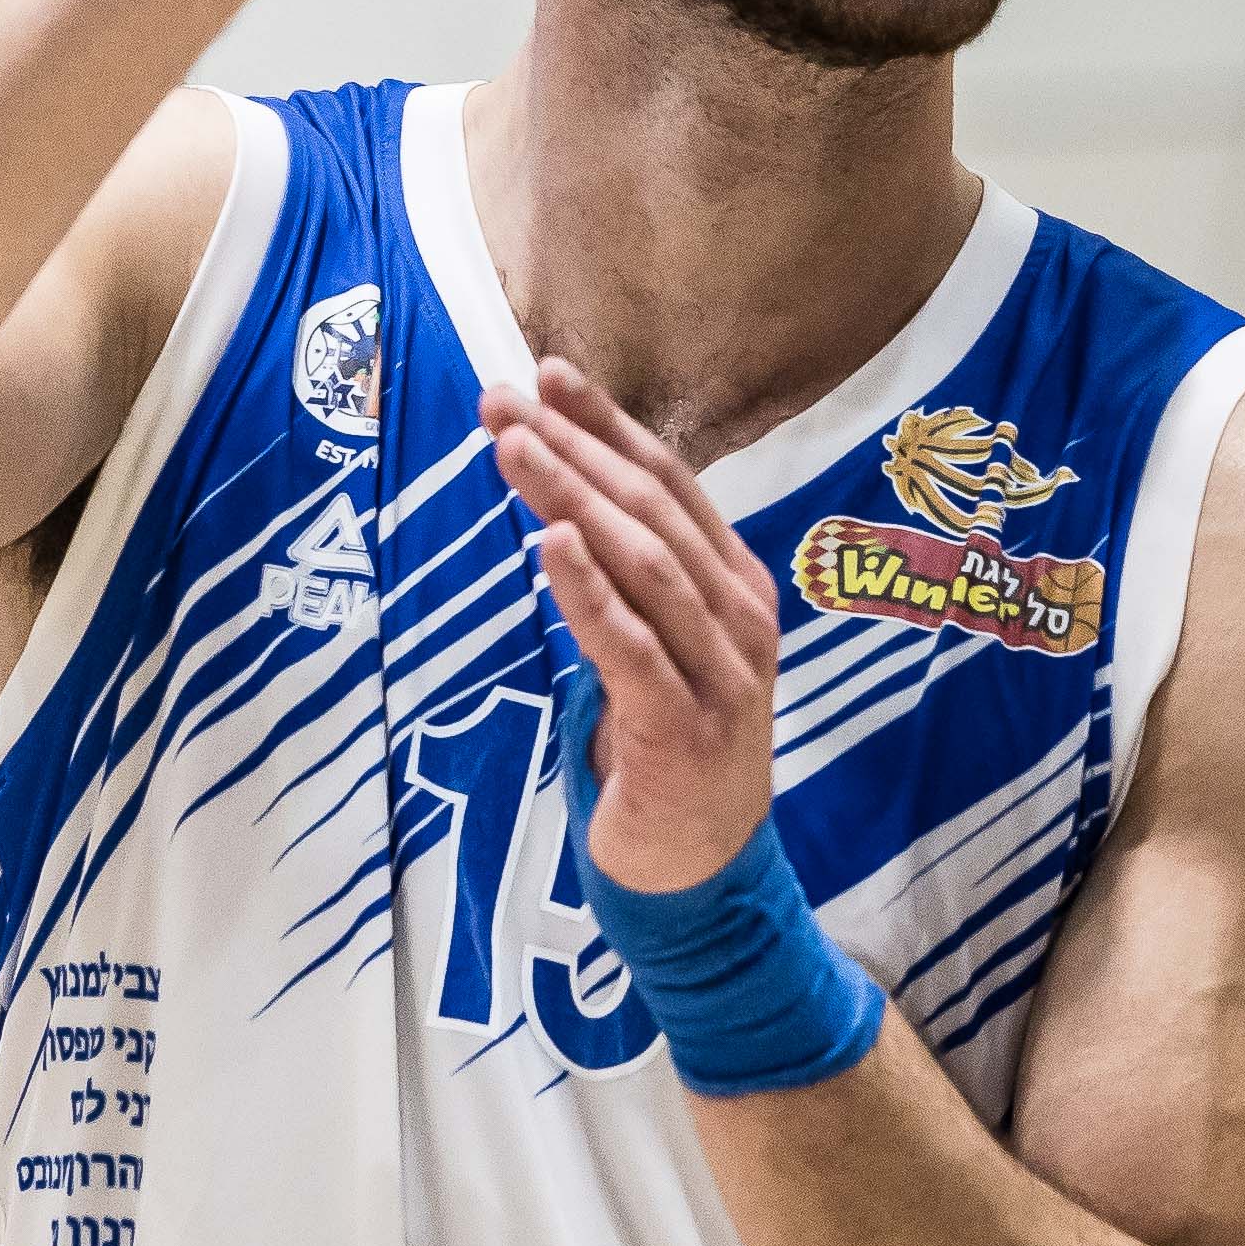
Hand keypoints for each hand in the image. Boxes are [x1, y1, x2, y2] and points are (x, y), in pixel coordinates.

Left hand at [486, 362, 782, 894]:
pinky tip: (549, 544)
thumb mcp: (657, 650)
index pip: (672, 486)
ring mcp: (721, 674)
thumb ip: (630, 584)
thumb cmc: (666, 749)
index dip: (610, 426)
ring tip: (512, 448)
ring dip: (572, 499)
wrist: (700, 870)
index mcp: (735, 587)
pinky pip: (630, 646)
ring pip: (642, 564)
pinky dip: (589, 592)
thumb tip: (562, 504)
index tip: (549, 375)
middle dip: (574, 447)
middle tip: (505, 398)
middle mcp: (739, 618)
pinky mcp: (683, 729)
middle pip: (651, 512)